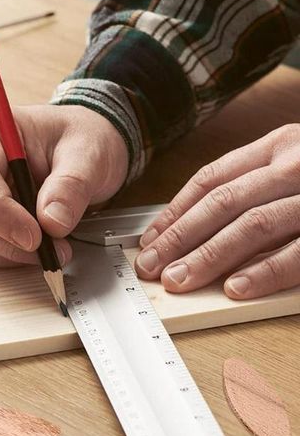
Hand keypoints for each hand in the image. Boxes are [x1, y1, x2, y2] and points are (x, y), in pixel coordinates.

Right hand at [0, 104, 127, 268]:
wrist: (81, 153)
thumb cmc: (79, 140)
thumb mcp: (88, 153)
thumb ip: (72, 184)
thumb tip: (51, 222)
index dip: (0, 214)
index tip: (36, 237)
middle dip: (10, 242)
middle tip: (55, 249)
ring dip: (10, 255)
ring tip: (50, 247)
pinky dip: (3, 261)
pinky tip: (30, 250)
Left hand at [135, 123, 299, 298]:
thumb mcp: (293, 160)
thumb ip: (251, 183)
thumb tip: (191, 223)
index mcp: (277, 146)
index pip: (209, 180)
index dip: (174, 212)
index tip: (150, 240)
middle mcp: (296, 164)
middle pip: (222, 203)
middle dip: (180, 238)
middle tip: (151, 266)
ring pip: (254, 225)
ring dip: (210, 257)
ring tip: (180, 281)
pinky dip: (267, 271)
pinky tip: (237, 289)